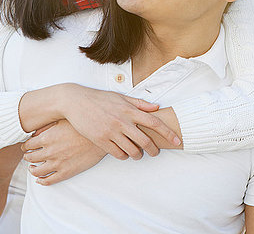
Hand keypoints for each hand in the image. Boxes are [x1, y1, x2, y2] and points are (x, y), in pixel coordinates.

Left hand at [21, 120, 105, 185]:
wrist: (99, 137)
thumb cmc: (82, 126)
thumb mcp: (63, 120)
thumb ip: (47, 126)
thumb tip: (35, 132)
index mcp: (47, 137)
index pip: (28, 145)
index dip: (26, 146)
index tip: (26, 146)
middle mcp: (50, 152)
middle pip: (30, 157)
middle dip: (28, 156)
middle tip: (28, 155)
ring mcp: (57, 163)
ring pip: (36, 171)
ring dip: (32, 169)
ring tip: (32, 167)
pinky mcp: (66, 172)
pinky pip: (49, 181)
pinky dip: (41, 181)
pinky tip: (40, 179)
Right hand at [60, 85, 180, 159]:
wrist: (76, 102)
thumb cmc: (100, 98)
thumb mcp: (121, 97)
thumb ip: (140, 103)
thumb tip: (156, 107)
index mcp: (129, 109)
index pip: (154, 122)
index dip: (167, 133)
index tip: (177, 140)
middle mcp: (122, 121)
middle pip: (145, 141)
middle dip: (154, 150)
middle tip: (155, 152)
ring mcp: (111, 131)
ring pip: (132, 151)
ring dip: (138, 155)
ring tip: (138, 153)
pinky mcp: (101, 140)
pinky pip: (118, 154)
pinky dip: (124, 156)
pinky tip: (124, 153)